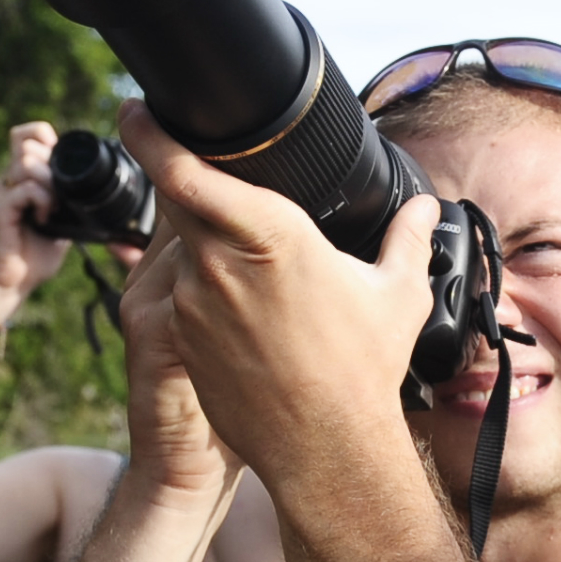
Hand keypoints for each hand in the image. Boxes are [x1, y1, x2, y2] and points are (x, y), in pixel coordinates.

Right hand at [0, 122, 79, 299]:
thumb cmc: (34, 254)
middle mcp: (9, 179)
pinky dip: (42, 201)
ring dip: (49, 182)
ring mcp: (3, 192)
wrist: (11, 282)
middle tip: (60, 192)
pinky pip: (25, 189)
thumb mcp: (61, 221)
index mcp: (23, 176)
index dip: (47, 138)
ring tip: (53, 206)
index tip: (61, 168)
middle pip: (28, 143)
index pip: (29, 134)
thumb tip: (98, 191)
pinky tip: (45, 219)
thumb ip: (70, 201)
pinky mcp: (0, 209)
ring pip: (27, 161)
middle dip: (52, 164)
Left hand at [112, 103, 445, 495]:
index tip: (136, 111)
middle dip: (178, 178)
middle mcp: (219, 263)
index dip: (151, 134)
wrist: (325, 450)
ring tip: (247, 267)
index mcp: (268, 234)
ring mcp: (194, 305)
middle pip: (175, 200)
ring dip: (203, 246)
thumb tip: (424, 208)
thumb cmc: (363, 369)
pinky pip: (186, 297)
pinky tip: (242, 313)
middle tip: (191, 162)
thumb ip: (407, 239)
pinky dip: (204, 292)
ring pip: (182, 251)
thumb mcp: (397, 294)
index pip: (185, 170)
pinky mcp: (184, 340)